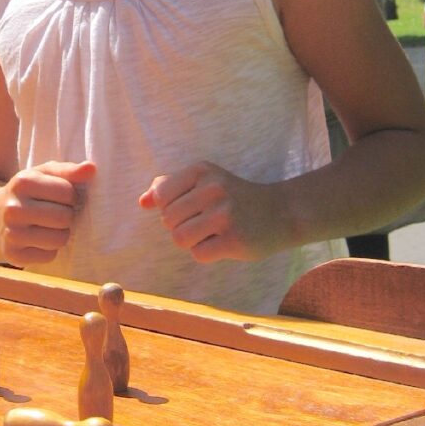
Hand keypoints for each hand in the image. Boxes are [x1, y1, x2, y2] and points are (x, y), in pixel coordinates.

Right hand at [0, 160, 95, 265]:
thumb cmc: (25, 193)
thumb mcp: (43, 175)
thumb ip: (68, 170)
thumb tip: (92, 169)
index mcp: (22, 182)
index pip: (68, 192)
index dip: (70, 196)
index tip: (60, 198)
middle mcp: (14, 208)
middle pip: (65, 217)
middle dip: (66, 216)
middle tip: (54, 214)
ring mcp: (11, 234)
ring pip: (59, 239)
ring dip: (60, 234)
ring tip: (47, 227)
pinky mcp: (13, 255)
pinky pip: (49, 256)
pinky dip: (49, 249)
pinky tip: (37, 240)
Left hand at [139, 162, 285, 262]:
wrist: (282, 212)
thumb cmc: (234, 198)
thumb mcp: (204, 182)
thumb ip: (169, 188)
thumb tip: (142, 202)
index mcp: (202, 171)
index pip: (161, 196)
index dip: (171, 208)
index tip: (192, 207)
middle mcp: (213, 188)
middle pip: (168, 220)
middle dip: (181, 227)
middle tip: (206, 222)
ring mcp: (225, 214)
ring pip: (179, 239)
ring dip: (192, 242)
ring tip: (212, 233)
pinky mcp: (234, 239)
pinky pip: (198, 254)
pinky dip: (207, 253)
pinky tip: (224, 243)